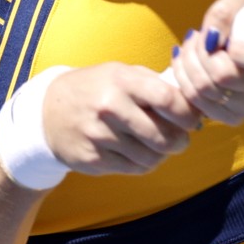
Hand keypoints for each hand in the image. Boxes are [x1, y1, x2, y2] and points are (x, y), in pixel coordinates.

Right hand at [39, 63, 202, 175]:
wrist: (48, 111)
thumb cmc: (96, 89)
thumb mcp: (122, 73)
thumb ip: (155, 84)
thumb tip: (195, 104)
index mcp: (122, 80)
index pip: (169, 100)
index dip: (188, 115)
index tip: (192, 120)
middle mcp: (110, 107)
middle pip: (164, 136)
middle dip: (180, 141)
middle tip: (180, 139)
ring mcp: (99, 135)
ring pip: (152, 158)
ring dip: (161, 155)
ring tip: (156, 146)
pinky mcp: (93, 159)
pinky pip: (134, 169)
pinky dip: (142, 163)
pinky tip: (136, 152)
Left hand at [168, 0, 243, 124]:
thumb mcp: (240, 6)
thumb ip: (224, 14)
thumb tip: (210, 39)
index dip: (237, 50)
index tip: (225, 37)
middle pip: (224, 77)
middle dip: (199, 52)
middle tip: (195, 36)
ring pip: (205, 91)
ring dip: (187, 64)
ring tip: (189, 47)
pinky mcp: (235, 118)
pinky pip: (198, 104)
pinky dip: (185, 81)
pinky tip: (186, 64)